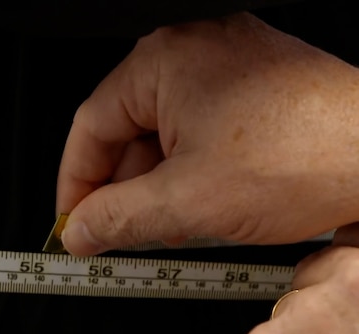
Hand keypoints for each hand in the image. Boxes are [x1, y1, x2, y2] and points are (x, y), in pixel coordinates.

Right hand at [56, 12, 358, 255]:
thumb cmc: (306, 159)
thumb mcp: (186, 203)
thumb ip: (116, 220)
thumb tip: (80, 232)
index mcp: (165, 61)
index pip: (91, 127)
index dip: (75, 186)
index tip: (71, 225)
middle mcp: (195, 51)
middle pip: (126, 131)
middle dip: (119, 192)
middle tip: (111, 237)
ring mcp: (229, 65)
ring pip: (163, 135)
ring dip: (155, 188)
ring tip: (164, 231)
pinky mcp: (256, 87)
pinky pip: (199, 131)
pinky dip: (188, 173)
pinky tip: (196, 209)